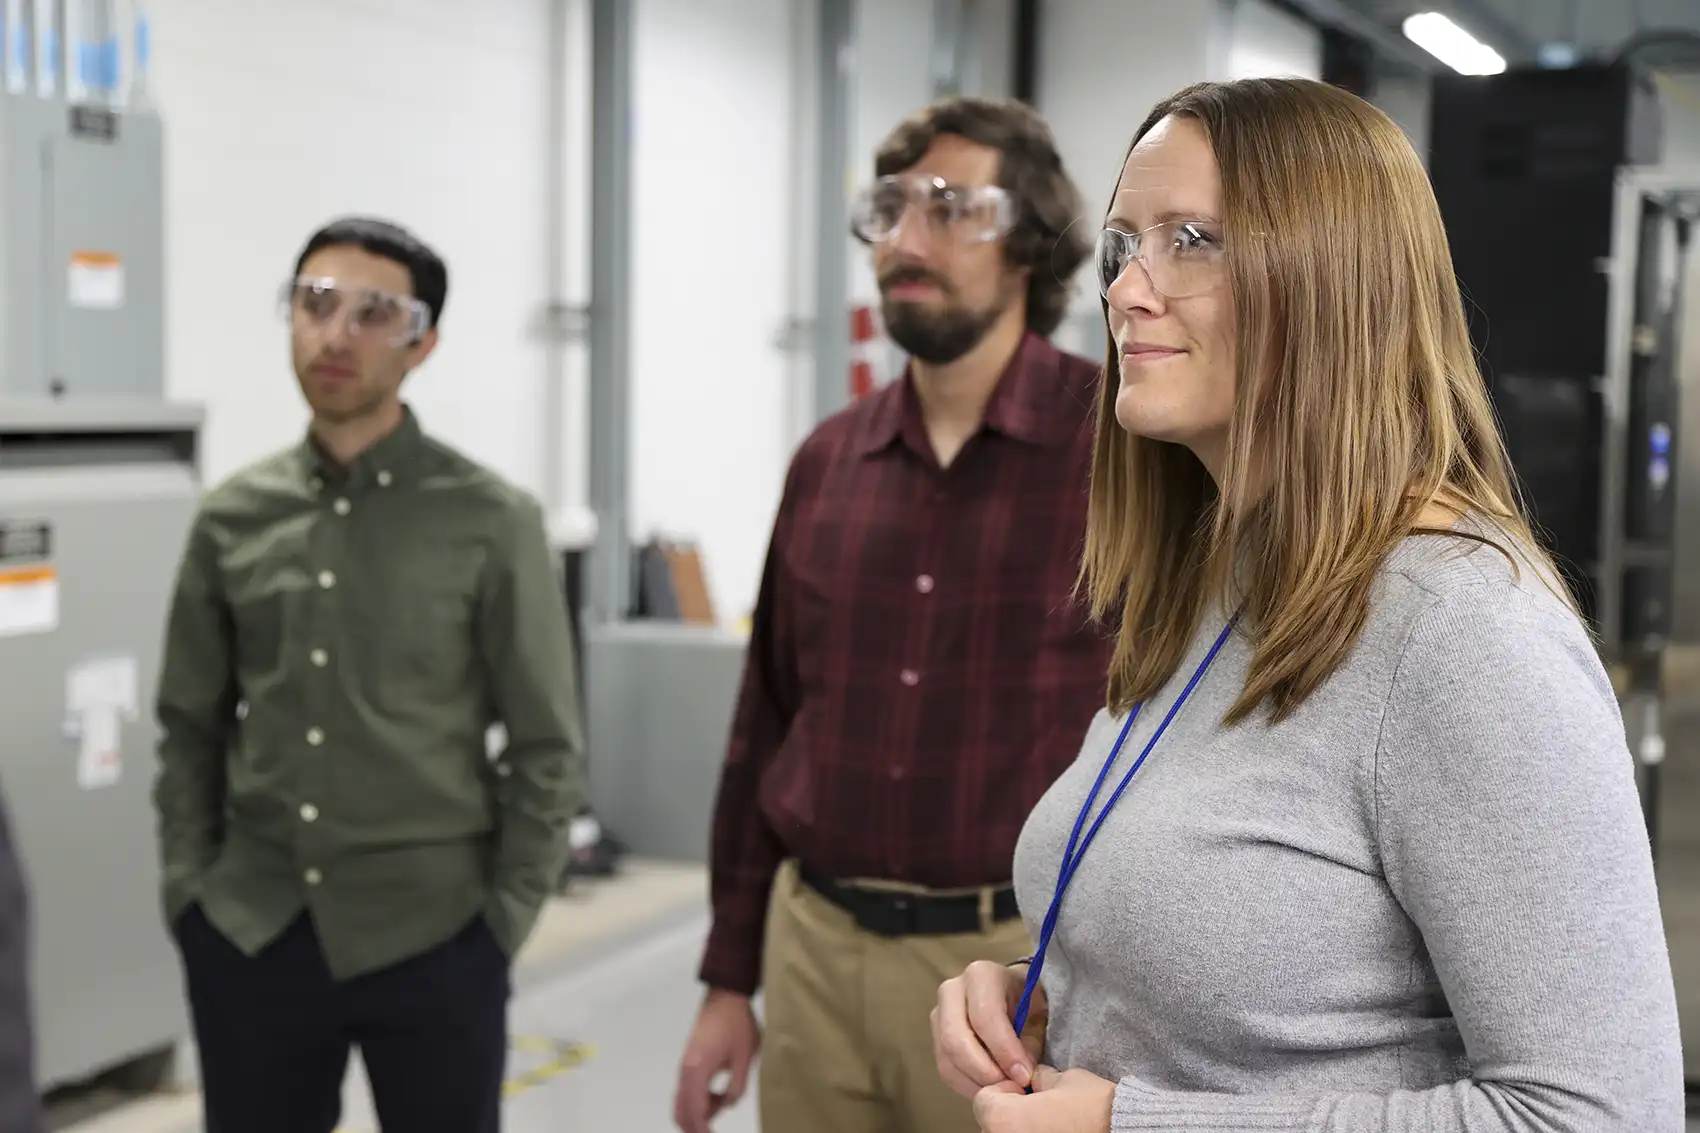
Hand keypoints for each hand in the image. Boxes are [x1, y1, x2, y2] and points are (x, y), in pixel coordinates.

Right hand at [673, 988, 760, 1132]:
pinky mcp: (689, 1062)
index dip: (702, 1130)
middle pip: (681, 1111)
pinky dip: (699, 1101)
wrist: (726, 997)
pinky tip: (718, 1097)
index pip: (694, 1111)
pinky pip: (688, 1090)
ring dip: (700, 1112)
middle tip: (713, 1132)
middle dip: (695, 1126)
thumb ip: (736, 1087)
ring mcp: (685, 1066)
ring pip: (683, 1102)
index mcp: (697, 1070)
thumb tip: (727, 1104)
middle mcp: (685, 1070)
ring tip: (723, 1104)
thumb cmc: (737, 1024)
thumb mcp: (744, 1059)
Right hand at [932, 959, 1047, 1097]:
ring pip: (947, 1058)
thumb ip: (1031, 1042)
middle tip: (1010, 1088)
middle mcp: (952, 990)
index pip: (984, 1016)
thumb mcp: (1038, 1015)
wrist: (1012, 996)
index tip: (1023, 1076)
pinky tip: (989, 1090)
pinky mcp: (935, 1038)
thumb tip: (1019, 1073)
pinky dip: (967, 1086)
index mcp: (981, 976)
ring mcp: (939, 1015)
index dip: (1003, 1050)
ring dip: (976, 1082)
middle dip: (985, 1071)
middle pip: (956, 1039)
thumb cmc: (1028, 1003)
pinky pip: (945, 1069)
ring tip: (1003, 1092)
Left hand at [972, 1066, 1115, 1132]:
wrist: (1125, 1132)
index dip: (1005, 1089)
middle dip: (1010, 1111)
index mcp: (1002, 1120)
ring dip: (1021, 1128)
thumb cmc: (1092, 1107)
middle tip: (1038, 1106)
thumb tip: (1032, 1078)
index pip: (984, 1099)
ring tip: (1049, 1122)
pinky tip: (1055, 1131)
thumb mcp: (1061, 1079)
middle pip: (992, 1122)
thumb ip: (1036, 1077)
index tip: (1026, 1088)